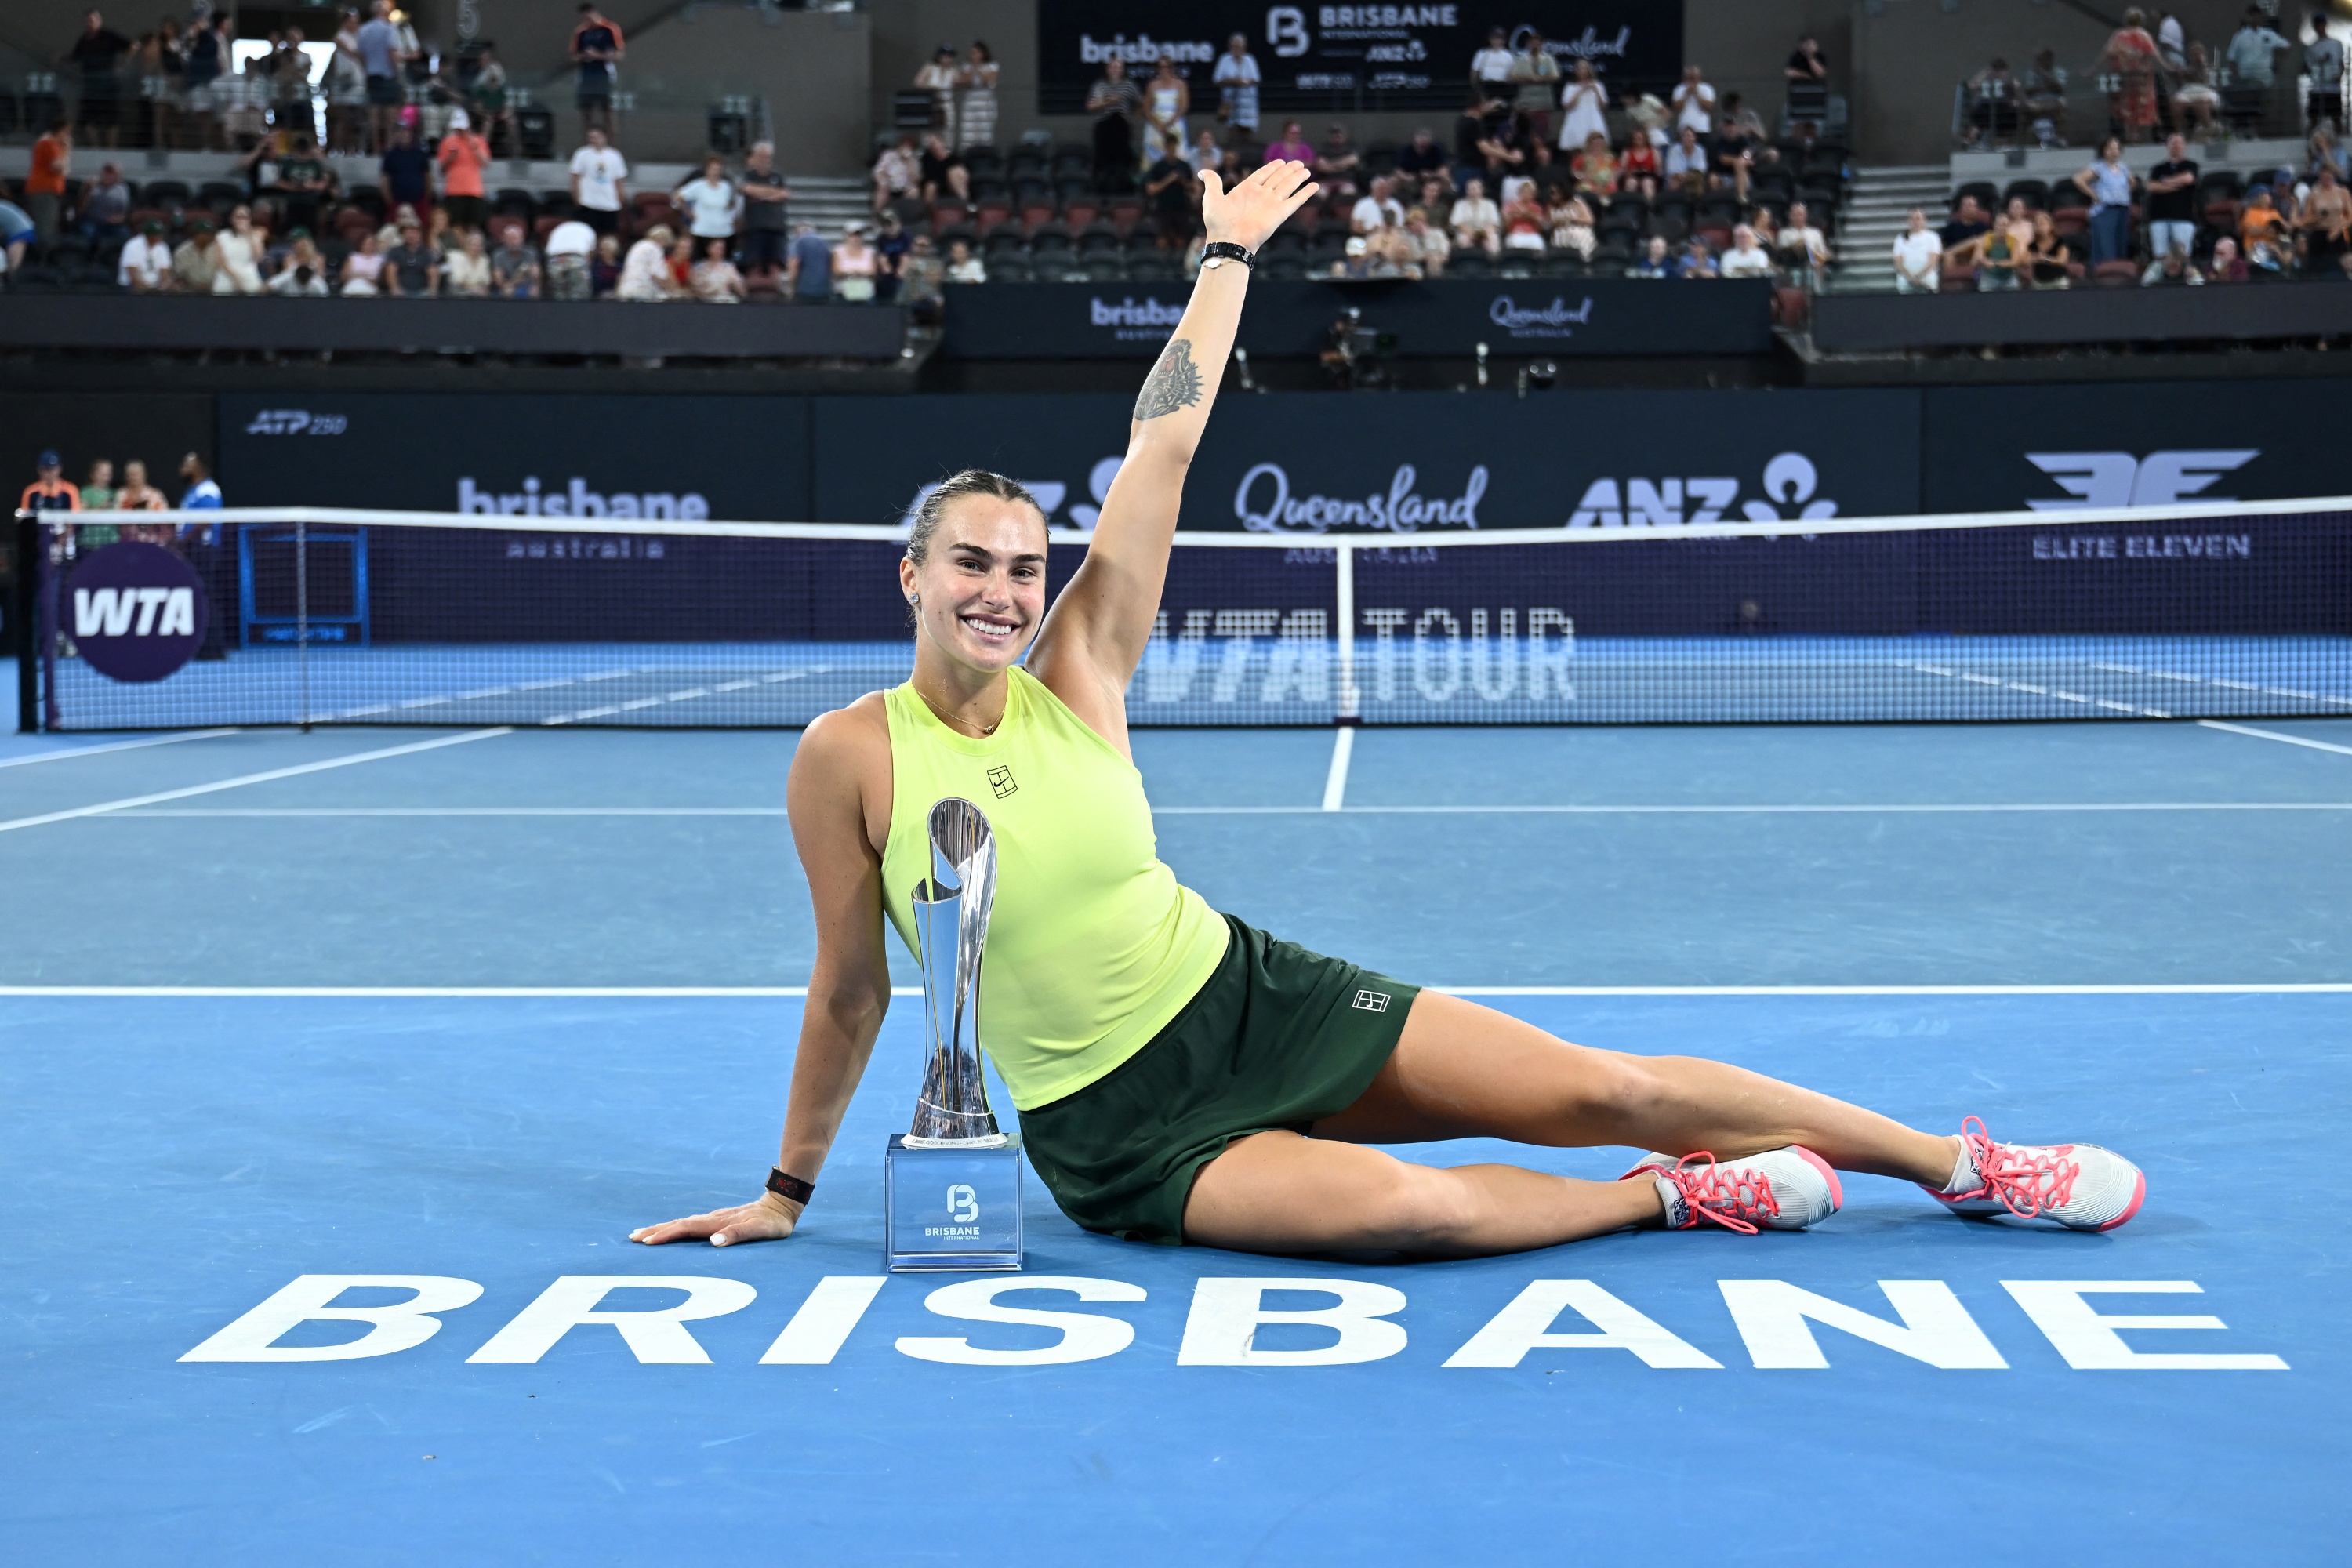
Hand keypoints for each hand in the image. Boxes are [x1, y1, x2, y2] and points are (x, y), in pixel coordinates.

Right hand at [630, 1191, 798, 1247]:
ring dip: (661, 1228)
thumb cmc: (773, 1223)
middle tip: (632, 1238)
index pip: (687, 1229)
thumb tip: (714, 1243)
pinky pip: (690, 1224)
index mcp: (719, 1222)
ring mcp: (714, 1218)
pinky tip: (671, 1230)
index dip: (667, 1235)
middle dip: (655, 1231)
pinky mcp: (717, 1220)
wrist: (782, 1203)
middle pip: (679, 1224)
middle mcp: (713, 1219)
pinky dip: (675, 1227)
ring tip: (642, 1234)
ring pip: (682, 1223)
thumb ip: (738, 1235)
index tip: (648, 1242)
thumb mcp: (761, 1230)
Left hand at [1201, 160, 1319, 250]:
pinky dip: (1305, 193)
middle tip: (1299, 163)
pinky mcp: (1280, 213)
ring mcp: (1271, 204)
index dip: (1272, 167)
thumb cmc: (1218, 222)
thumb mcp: (1212, 197)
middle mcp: (1261, 196)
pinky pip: (1296, 200)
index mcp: (1246, 190)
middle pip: (1278, 178)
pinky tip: (1314, 186)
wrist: (1229, 240)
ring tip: (1306, 170)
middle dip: (1288, 170)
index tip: (1281, 161)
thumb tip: (1202, 172)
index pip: (1263, 174)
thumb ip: (1212, 182)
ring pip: (1288, 186)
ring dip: (1297, 178)